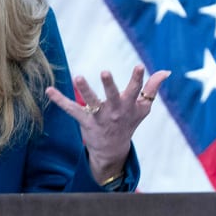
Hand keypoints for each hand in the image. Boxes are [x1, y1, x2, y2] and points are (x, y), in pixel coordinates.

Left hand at [46, 65, 170, 183]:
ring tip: (78, 76)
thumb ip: (152, 88)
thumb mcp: (142, 107)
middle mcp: (114, 111)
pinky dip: (59, 100)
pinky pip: (71, 109)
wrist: (113, 149)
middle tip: (105, 72)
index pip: (136, 91)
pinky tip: (49, 90)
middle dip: (109, 85)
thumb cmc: (128, 122)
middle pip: (112, 96)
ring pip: (92, 102)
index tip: (139, 66)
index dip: (138, 79)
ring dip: (84, 90)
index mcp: (129, 105)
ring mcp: (99, 116)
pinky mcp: (85, 121)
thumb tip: (166, 71)